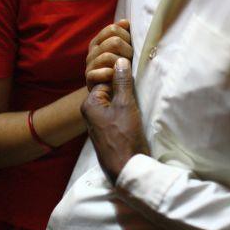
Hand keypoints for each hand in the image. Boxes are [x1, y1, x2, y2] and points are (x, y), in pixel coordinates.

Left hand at [82, 57, 148, 183]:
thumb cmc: (124, 136)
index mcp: (90, 104)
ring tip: (139, 100)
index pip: (104, 79)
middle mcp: (91, 113)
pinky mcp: (110, 133)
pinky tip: (136, 114)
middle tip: (138, 86)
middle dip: (123, 88)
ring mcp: (100, 124)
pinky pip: (117, 115)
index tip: (133, 75)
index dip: (119, 75)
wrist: (126, 168)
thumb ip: (122, 82)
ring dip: (126, 101)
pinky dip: (126, 112)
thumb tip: (120, 60)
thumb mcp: (125, 104)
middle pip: (109, 91)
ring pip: (114, 103)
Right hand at [85, 20, 132, 89]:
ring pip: (107, 57)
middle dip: (127, 51)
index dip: (126, 36)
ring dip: (121, 64)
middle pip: (113, 42)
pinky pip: (100, 73)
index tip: (131, 45)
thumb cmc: (122, 70)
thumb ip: (124, 35)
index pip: (112, 29)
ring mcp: (90, 66)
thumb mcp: (125, 51)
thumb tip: (125, 22)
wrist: (114, 96)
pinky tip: (115, 77)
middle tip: (130, 60)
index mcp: (99, 42)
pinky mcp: (89, 80)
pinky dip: (110, 74)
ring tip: (126, 71)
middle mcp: (92, 52)